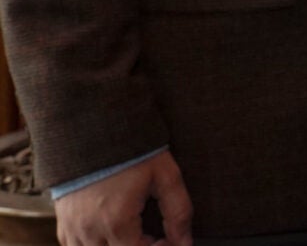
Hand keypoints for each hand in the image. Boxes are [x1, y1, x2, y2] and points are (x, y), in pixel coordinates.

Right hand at [55, 151, 192, 245]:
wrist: (95, 131)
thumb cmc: (133, 152)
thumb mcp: (166, 176)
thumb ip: (178, 212)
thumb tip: (185, 242)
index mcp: (116, 222)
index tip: (167, 239)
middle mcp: (89, 231)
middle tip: (154, 236)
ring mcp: (72, 228)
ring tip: (133, 231)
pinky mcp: (63, 223)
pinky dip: (95, 245)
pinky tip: (112, 231)